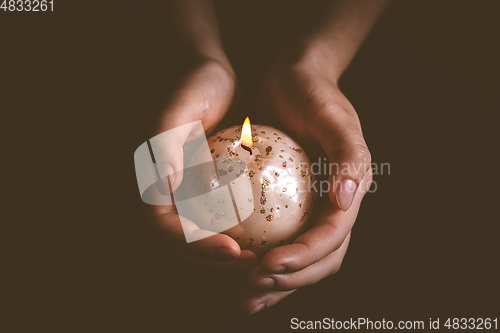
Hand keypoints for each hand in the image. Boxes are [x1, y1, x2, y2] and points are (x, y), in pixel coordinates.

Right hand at [142, 58, 259, 277]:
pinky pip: (224, 225)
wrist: (216, 78)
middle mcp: (167, 196)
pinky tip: (271, 240)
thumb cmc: (195, 86)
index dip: (194, 245)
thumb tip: (162, 184)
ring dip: (230, 258)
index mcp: (150, 181)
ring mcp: (188, 198)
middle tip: (254, 265)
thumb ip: (165, 143)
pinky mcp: (211, 195)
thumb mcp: (179, 107)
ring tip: (265, 260)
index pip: (164, 228)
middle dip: (215, 262)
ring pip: (204, 241)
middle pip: (183, 246)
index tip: (232, 249)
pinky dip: (243, 239)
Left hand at [238, 43, 372, 313]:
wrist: (292, 79)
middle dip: (289, 281)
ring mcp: (311, 209)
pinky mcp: (288, 206)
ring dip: (276, 285)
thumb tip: (346, 200)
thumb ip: (347, 154)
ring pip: (300, 260)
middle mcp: (333, 207)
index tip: (269, 265)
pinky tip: (236, 270)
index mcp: (350, 191)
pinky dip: (261, 263)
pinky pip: (277, 242)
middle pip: (320, 260)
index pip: (333, 238)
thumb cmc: (313, 93)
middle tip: (251, 287)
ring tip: (244, 297)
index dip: (305, 258)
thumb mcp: (331, 115)